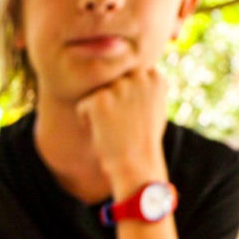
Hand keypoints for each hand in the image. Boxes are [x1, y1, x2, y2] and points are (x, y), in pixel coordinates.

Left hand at [76, 68, 168, 194]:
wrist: (136, 164)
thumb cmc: (144, 142)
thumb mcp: (155, 109)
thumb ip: (146, 88)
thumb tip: (138, 75)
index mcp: (155, 78)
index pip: (130, 77)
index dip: (125, 100)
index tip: (131, 119)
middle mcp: (139, 77)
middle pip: (112, 83)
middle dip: (111, 101)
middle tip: (119, 125)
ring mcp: (120, 87)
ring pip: (97, 93)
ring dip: (99, 111)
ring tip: (111, 128)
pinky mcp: (100, 99)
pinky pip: (83, 105)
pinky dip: (86, 121)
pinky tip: (101, 133)